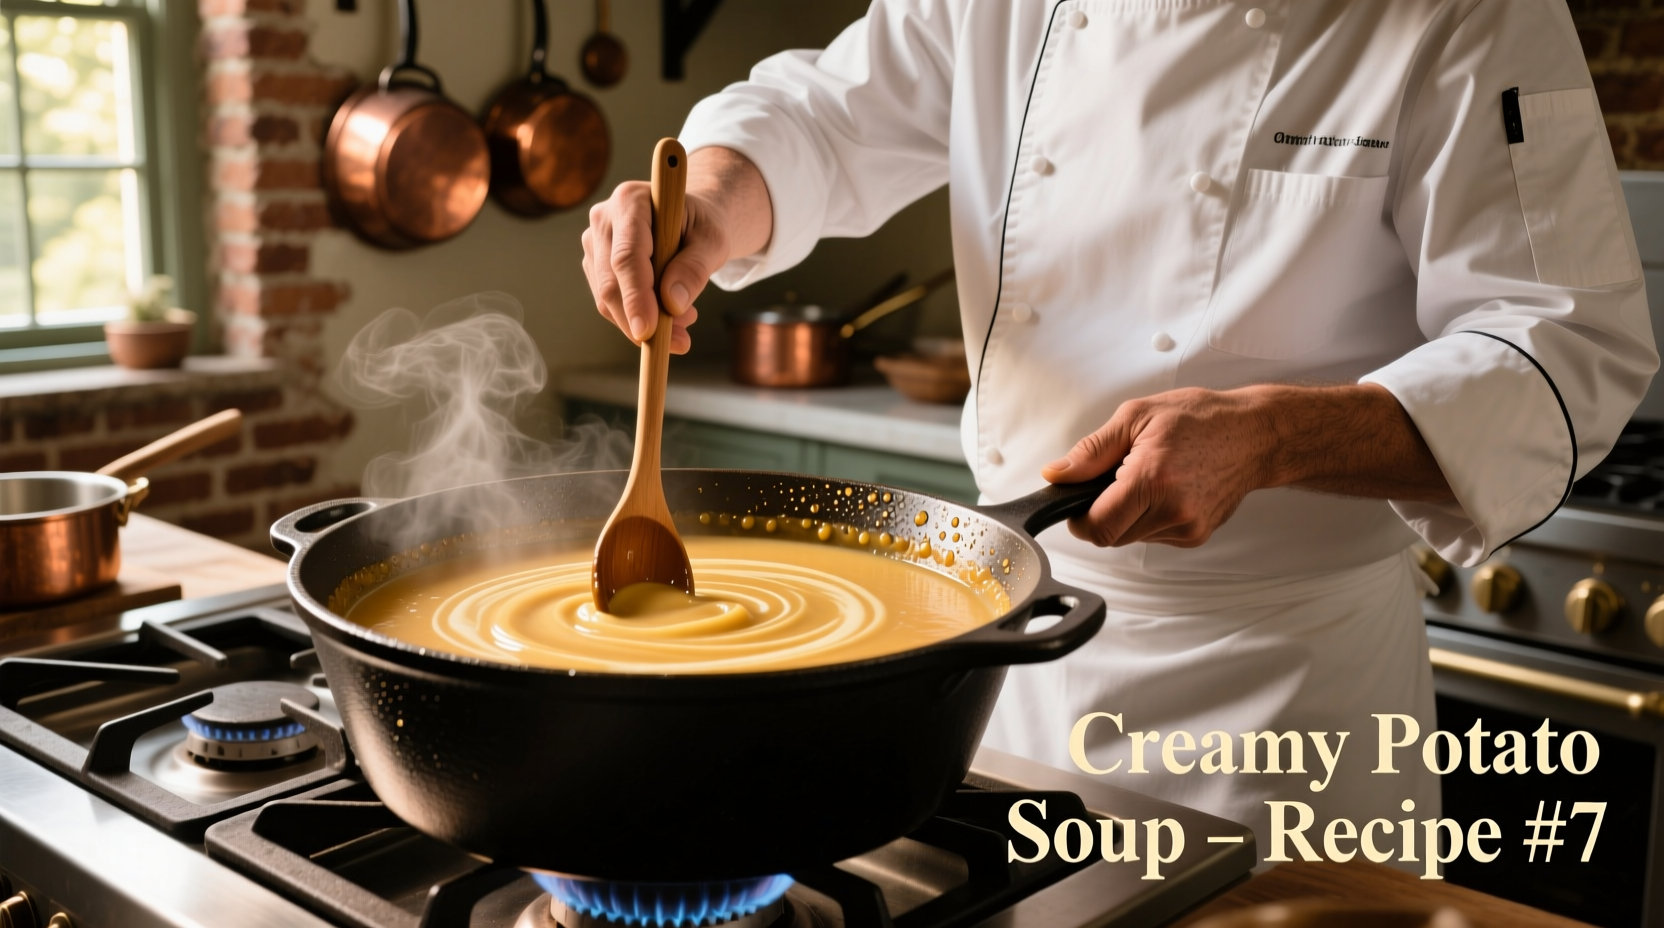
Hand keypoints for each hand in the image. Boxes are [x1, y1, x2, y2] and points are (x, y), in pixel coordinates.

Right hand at [581, 184, 725, 353]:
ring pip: (607, 299)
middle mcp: (603, 219)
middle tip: (682, 342)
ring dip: (644, 323)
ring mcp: (594, 243)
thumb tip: (672, 303)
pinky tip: (669, 316)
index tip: (648, 332)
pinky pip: (610, 303)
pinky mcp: (595, 265)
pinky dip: (638, 318)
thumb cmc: (702, 225)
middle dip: (643, 320)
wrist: (689, 220)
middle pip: (611, 283)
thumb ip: (695, 268)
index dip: (636, 296)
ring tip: (685, 322)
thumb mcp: (714, 241)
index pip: (627, 256)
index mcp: (631, 201)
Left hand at [1043, 388, 1278, 547]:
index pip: (1098, 526)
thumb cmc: (1199, 419)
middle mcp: (1173, 510)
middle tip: (1117, 479)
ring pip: (1131, 538)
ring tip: (1147, 479)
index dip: (1078, 519)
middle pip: (1111, 536)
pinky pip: (1154, 535)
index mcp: (1152, 479)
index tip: (1078, 502)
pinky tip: (1165, 490)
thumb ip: (1091, 452)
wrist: (1253, 435)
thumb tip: (1056, 475)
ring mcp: (1188, 527)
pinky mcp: (1196, 536)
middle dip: (1102, 512)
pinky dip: (1149, 517)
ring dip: (1127, 515)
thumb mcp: (1135, 417)